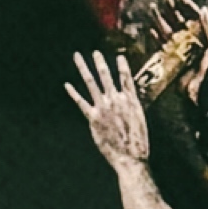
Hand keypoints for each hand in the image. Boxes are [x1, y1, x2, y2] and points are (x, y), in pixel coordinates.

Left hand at [67, 50, 149, 167]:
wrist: (130, 156)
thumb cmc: (138, 141)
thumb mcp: (140, 119)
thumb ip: (132, 106)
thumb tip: (129, 99)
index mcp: (130, 99)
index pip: (126, 77)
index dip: (122, 65)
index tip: (119, 56)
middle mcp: (116, 100)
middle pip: (106, 76)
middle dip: (99, 62)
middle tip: (95, 52)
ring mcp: (103, 107)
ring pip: (91, 83)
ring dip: (84, 69)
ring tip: (78, 58)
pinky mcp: (93, 117)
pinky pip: (81, 102)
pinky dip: (73, 93)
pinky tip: (67, 85)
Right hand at [139, 2, 207, 103]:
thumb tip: (204, 9)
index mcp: (203, 38)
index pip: (193, 20)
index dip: (187, 9)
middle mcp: (191, 44)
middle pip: (179, 25)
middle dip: (171, 13)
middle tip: (164, 1)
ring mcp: (180, 53)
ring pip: (168, 34)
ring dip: (161, 22)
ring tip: (154, 10)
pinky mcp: (172, 63)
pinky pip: (162, 49)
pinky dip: (156, 40)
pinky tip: (151, 29)